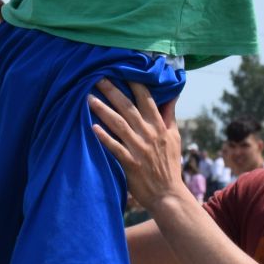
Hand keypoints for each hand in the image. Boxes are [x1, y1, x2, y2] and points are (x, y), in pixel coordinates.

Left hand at [88, 78, 181, 210]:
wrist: (168, 194)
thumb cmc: (169, 164)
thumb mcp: (174, 137)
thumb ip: (170, 115)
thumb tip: (172, 95)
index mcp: (159, 126)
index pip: (147, 99)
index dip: (135, 83)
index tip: (123, 69)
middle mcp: (149, 134)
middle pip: (128, 108)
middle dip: (113, 91)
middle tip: (98, 77)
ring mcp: (139, 149)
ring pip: (119, 124)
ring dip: (103, 110)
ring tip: (88, 98)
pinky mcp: (130, 163)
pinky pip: (115, 148)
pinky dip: (104, 138)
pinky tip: (92, 127)